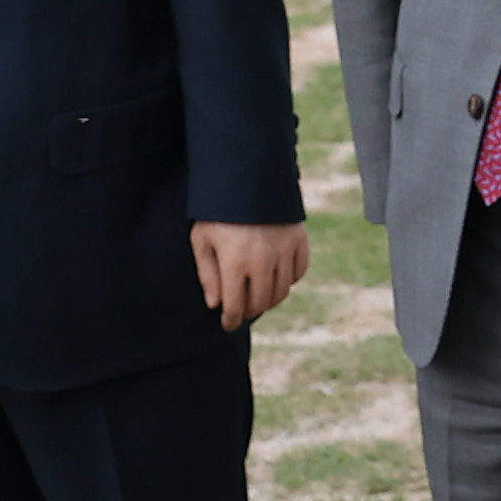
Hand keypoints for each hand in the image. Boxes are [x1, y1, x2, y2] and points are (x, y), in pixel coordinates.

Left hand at [191, 220, 311, 331]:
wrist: (246, 176)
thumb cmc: (216, 210)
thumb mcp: (201, 240)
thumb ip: (207, 274)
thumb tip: (216, 304)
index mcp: (235, 261)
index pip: (235, 305)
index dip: (230, 319)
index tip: (227, 324)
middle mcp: (263, 260)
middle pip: (261, 302)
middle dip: (249, 311)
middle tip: (241, 312)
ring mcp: (285, 250)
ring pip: (282, 290)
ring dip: (269, 299)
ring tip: (257, 297)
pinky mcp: (299, 239)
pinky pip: (299, 272)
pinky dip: (288, 280)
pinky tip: (275, 278)